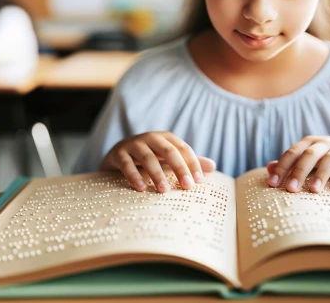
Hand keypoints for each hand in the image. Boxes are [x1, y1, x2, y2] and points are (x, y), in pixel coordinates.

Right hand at [100, 132, 215, 192]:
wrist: (116, 156)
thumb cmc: (149, 158)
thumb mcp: (168, 159)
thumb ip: (189, 162)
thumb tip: (213, 166)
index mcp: (166, 138)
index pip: (183, 149)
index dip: (192, 164)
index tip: (198, 182)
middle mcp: (150, 138)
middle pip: (168, 151)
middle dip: (179, 168)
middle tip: (187, 186)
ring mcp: (133, 144)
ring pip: (148, 158)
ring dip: (157, 175)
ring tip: (164, 191)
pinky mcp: (118, 154)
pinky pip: (127, 165)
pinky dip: (134, 176)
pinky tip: (141, 189)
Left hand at [266, 136, 329, 192]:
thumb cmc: (324, 160)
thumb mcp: (307, 160)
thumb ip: (289, 164)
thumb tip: (269, 168)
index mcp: (308, 143)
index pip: (292, 153)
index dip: (281, 168)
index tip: (272, 184)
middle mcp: (324, 143)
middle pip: (309, 155)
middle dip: (299, 172)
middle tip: (291, 189)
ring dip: (321, 174)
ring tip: (314, 191)